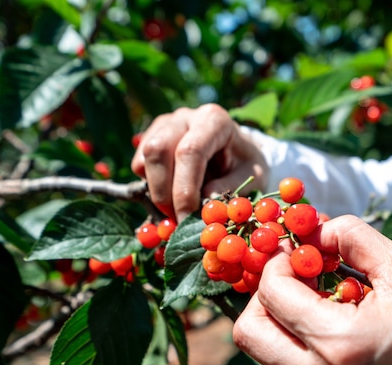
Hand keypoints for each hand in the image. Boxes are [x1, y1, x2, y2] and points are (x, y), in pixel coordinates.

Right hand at [131, 104, 268, 221]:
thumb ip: (230, 188)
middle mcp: (186, 117)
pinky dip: (150, 185)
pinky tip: (171, 194)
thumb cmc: (245, 163)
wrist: (237, 150)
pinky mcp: (152, 135)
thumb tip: (204, 205)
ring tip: (176, 210)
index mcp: (214, 120)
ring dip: (155, 190)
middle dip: (163, 192)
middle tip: (176, 219)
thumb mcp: (252, 176)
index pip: (190, 152)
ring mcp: (165, 124)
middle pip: (158, 150)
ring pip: (145, 156)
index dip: (184, 189)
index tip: (186, 218)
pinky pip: (139, 163)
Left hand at [233, 215, 391, 364]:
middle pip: (250, 335)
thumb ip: (353, 236)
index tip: (301, 251)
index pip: (273, 293)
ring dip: (279, 322)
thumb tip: (317, 226)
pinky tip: (333, 330)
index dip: (279, 262)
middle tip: (296, 277)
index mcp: (340, 342)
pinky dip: (300, 349)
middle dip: (263, 296)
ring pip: (268, 359)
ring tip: (316, 302)